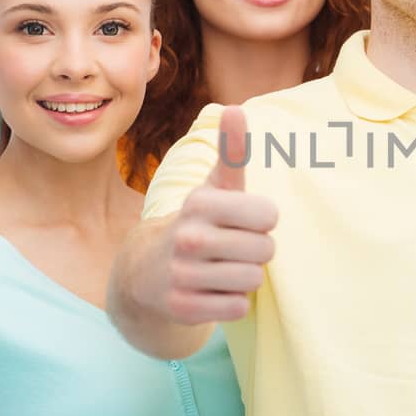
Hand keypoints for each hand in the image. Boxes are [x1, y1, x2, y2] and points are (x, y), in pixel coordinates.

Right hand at [162, 106, 277, 323]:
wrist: (146, 271)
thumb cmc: (198, 223)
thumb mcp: (213, 187)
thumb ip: (231, 151)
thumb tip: (236, 108)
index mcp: (200, 203)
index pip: (269, 216)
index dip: (263, 222)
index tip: (244, 221)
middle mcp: (188, 237)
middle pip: (265, 251)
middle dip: (256, 252)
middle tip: (233, 248)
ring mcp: (182, 274)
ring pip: (252, 280)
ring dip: (245, 278)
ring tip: (222, 268)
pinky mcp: (182, 307)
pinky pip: (237, 307)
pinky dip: (232, 302)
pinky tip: (211, 291)